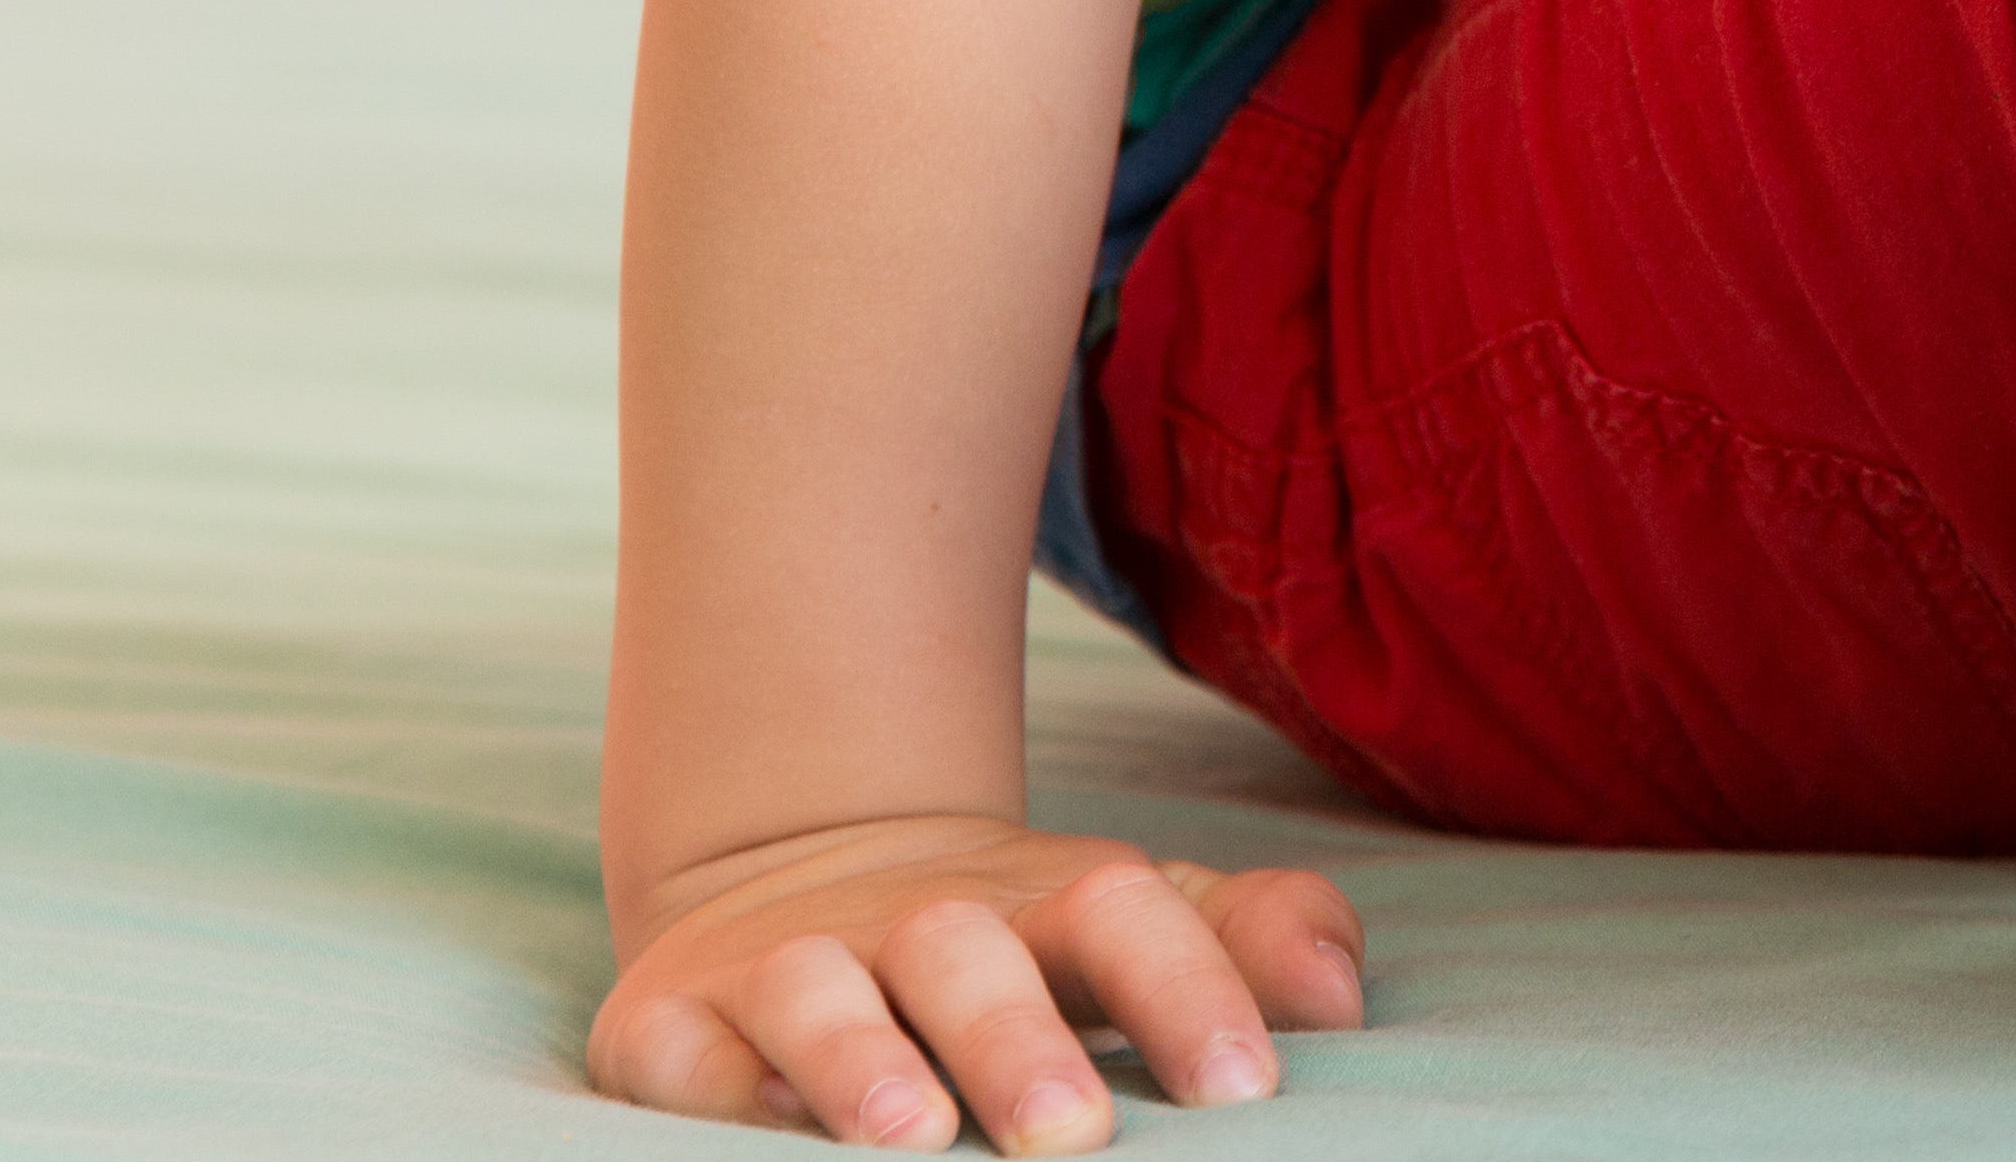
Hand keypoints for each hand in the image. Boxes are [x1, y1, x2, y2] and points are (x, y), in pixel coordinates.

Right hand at [590, 814, 1363, 1149]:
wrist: (805, 879)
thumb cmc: (1019, 951)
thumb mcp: (1138, 931)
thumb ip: (1248, 945)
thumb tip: (1342, 994)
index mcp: (1052, 904)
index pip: (1130, 919)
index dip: (1191, 990)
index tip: (1249, 1086)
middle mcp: (921, 924)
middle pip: (969, 955)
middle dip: (1018, 1042)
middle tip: (1074, 1134)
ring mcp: (791, 964)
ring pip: (820, 994)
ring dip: (858, 1062)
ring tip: (908, 1136)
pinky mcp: (674, 1020)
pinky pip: (683, 1054)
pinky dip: (718, 1091)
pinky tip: (756, 1135)